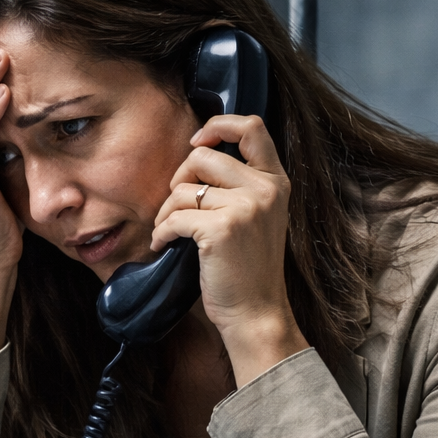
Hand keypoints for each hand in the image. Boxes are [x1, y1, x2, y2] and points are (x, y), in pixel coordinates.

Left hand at [151, 114, 309, 385]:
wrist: (256, 312)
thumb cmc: (248, 268)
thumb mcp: (257, 217)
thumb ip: (240, 185)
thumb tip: (197, 155)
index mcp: (276, 181)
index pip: (252, 126)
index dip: (218, 125)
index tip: (197, 142)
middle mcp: (265, 189)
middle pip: (203, 156)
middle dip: (178, 180)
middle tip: (175, 207)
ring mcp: (246, 208)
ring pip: (183, 189)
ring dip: (165, 211)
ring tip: (168, 232)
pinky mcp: (221, 229)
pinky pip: (173, 217)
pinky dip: (160, 233)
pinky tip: (163, 246)